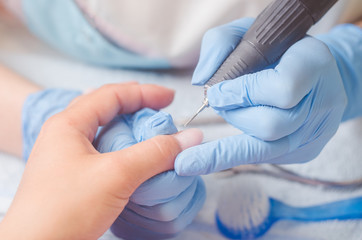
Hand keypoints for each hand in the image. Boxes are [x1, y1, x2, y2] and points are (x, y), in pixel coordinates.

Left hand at [0, 83, 201, 238]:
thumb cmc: (63, 210)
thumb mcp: (116, 175)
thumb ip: (156, 153)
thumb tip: (190, 137)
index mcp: (68, 124)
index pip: (111, 94)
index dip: (144, 92)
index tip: (170, 98)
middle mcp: (65, 136)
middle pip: (107, 109)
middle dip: (137, 107)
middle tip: (162, 111)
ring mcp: (67, 157)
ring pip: (105, 132)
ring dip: (131, 129)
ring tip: (151, 132)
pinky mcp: (73, 176)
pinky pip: (103, 152)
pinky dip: (124, 150)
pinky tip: (134, 158)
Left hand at [175, 18, 349, 175]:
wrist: (316, 72)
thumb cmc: (277, 51)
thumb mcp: (248, 32)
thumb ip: (220, 45)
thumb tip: (202, 81)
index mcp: (312, 63)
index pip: (283, 88)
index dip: (244, 93)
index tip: (217, 92)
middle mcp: (321, 102)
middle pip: (270, 125)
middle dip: (234, 116)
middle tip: (220, 103)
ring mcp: (316, 131)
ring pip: (267, 148)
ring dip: (235, 133)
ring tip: (227, 113)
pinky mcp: (307, 151)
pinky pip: (268, 158)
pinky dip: (241, 150)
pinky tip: (231, 136)